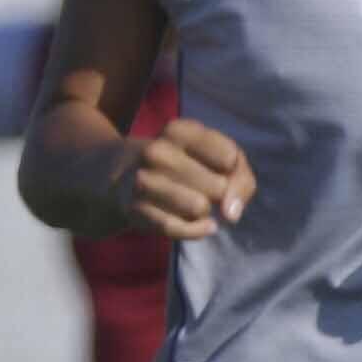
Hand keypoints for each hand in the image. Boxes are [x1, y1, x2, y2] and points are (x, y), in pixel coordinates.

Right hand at [121, 119, 257, 239]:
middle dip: (219, 195)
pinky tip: (196, 224)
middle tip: (204, 190)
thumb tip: (231, 214)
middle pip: (219, 187)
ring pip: (199, 208)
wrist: (120, 175)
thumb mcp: (213, 155)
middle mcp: (157, 151)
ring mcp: (143, 180)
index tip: (222, 171)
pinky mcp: (135, 209)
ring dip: (204, 213)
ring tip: (193, 204)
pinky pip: (178, 229)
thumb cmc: (183, 165)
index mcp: (178, 130)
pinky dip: (194, 231)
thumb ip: (241, 177)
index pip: (230, 157)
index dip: (234, 172)